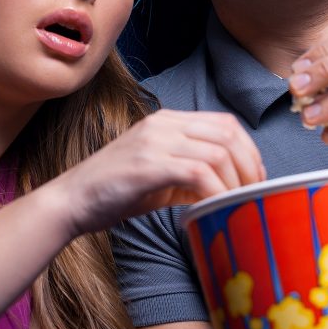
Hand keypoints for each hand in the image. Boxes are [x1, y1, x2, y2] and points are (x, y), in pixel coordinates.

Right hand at [52, 109, 265, 235]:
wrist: (72, 200)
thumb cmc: (114, 191)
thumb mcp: (159, 176)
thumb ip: (190, 174)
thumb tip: (225, 187)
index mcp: (167, 120)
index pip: (225, 123)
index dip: (249, 150)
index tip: (255, 178)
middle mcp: (163, 123)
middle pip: (228, 134)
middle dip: (250, 166)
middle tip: (254, 194)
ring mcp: (155, 141)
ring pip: (219, 152)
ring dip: (236, 182)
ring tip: (236, 204)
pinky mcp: (149, 164)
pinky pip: (199, 173)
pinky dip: (216, 192)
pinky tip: (215, 208)